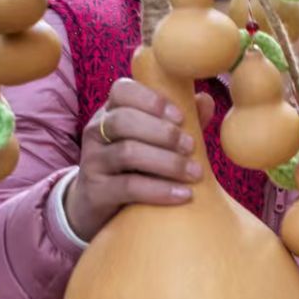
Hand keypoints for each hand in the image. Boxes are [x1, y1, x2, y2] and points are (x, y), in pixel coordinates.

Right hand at [66, 79, 212, 243]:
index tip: (180, 117)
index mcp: (111, 112)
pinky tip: (183, 195)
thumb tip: (206, 100)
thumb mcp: (154, 142)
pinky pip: (128, 187)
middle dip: (163, 133)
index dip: (152, 100)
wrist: (96, 208)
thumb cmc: (133, 168)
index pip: (122, 91)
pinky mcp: (96, 192)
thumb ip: (178, 122)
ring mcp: (93, 161)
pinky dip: (159, 190)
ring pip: (128, 153)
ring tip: (194, 173)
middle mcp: (96, 132)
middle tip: (191, 147)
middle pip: (125, 120)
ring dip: (167, 162)